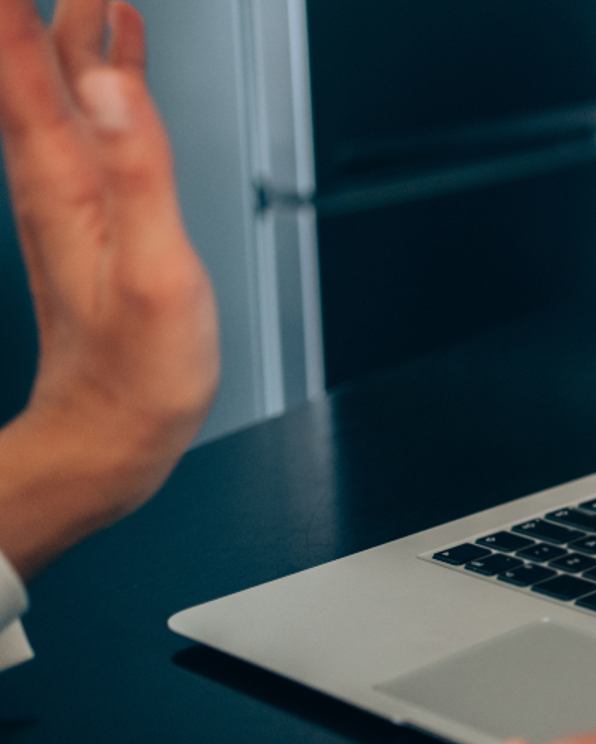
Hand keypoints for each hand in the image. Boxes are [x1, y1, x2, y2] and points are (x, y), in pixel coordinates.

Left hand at [0, 0, 217, 575]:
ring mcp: (68, 189)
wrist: (112, 432)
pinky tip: (119, 52)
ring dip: (73, 24)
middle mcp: (52, 174)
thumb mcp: (152, 269)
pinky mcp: (90, 208)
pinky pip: (86, 115)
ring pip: (58, 80)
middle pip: (34, 58)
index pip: (25, 60)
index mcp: (63, 178)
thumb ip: (136, 170)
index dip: (28, 11)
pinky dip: (102, 69)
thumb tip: (107, 82)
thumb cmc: (137, 369)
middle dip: (52, 7)